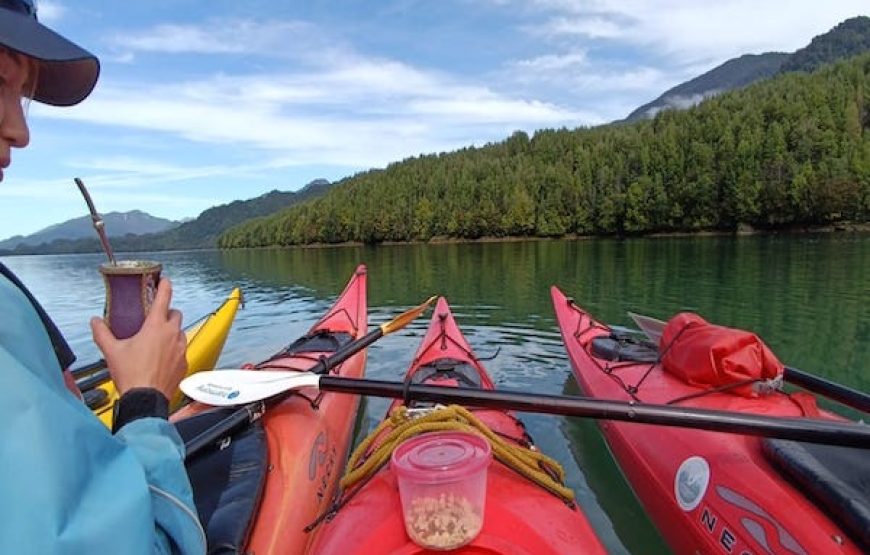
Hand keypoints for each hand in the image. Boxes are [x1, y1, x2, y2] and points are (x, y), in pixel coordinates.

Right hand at [91, 277, 187, 399]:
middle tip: (155, 318)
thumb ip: (102, 333)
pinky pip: (182, 350)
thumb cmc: (131, 376)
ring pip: (180, 332)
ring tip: (157, 340)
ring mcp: (181, 349)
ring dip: (172, 332)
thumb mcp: (111, 351)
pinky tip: (161, 358)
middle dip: (167, 312)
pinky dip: (174, 349)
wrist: (146, 400)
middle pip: (176, 314)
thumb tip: (95, 322)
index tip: (164, 280)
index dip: (165, 286)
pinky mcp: (185, 363)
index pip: (164, 298)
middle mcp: (172, 335)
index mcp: (156, 327)